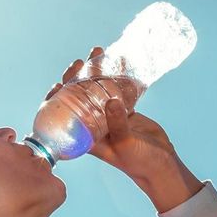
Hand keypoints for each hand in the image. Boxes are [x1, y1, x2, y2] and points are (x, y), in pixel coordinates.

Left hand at [44, 47, 179, 182]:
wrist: (161, 164)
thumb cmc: (139, 161)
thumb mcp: (125, 143)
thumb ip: (117, 124)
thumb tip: (111, 101)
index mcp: (85, 136)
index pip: (63, 116)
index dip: (56, 100)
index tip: (57, 84)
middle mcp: (93, 125)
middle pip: (77, 98)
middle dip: (76, 78)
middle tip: (79, 62)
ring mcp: (108, 116)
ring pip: (96, 90)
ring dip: (96, 72)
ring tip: (98, 52)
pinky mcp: (124, 111)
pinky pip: (116, 90)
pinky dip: (116, 75)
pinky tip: (117, 60)